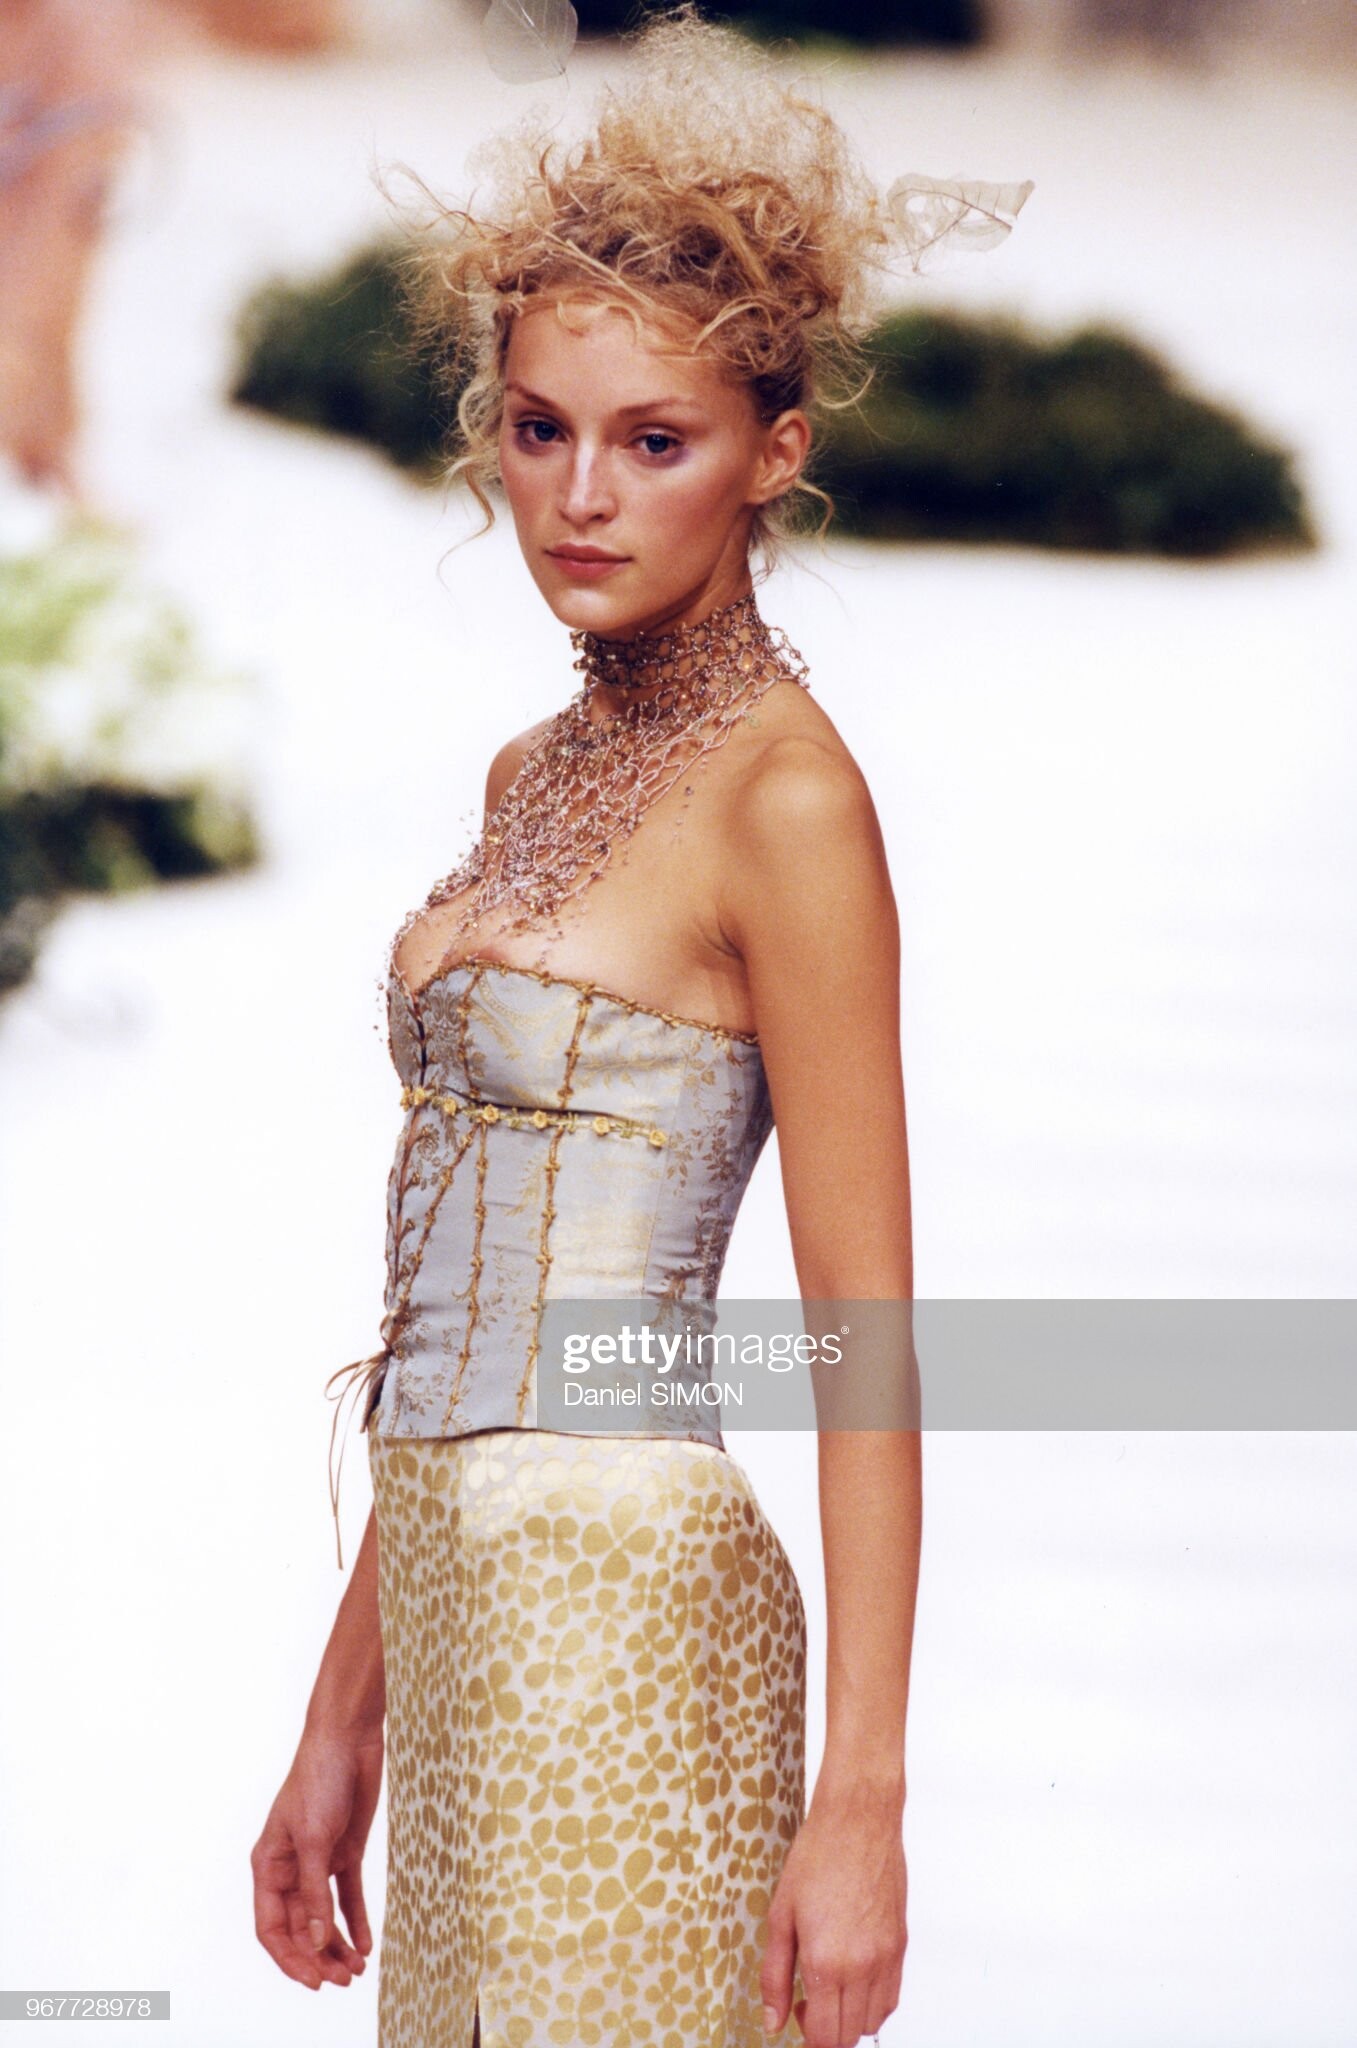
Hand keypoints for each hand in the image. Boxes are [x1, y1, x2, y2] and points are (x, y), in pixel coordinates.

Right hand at [250, 1728, 383, 1990]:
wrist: (349, 1739)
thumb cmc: (319, 1779)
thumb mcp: (315, 1839)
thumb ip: (314, 1892)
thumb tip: (316, 1941)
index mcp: (269, 1865)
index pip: (271, 1926)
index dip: (290, 1958)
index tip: (313, 1981)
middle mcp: (291, 1869)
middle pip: (299, 1927)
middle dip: (319, 1957)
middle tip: (343, 1981)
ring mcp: (319, 1862)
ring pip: (324, 1917)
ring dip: (338, 1945)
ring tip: (356, 1971)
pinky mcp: (345, 1852)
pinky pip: (348, 1896)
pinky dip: (356, 1920)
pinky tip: (367, 1944)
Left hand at [759, 1778, 906, 2046]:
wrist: (858, 1821)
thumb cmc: (817, 1858)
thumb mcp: (780, 1916)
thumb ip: (774, 1976)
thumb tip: (772, 2022)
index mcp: (827, 1963)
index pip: (824, 2037)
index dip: (806, 2038)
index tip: (796, 2016)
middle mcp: (862, 1967)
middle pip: (849, 2037)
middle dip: (825, 2031)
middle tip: (807, 2002)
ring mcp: (886, 1958)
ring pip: (872, 2022)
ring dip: (849, 2018)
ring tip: (830, 1986)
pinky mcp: (900, 1945)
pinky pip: (890, 1997)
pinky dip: (872, 2002)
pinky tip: (853, 1976)